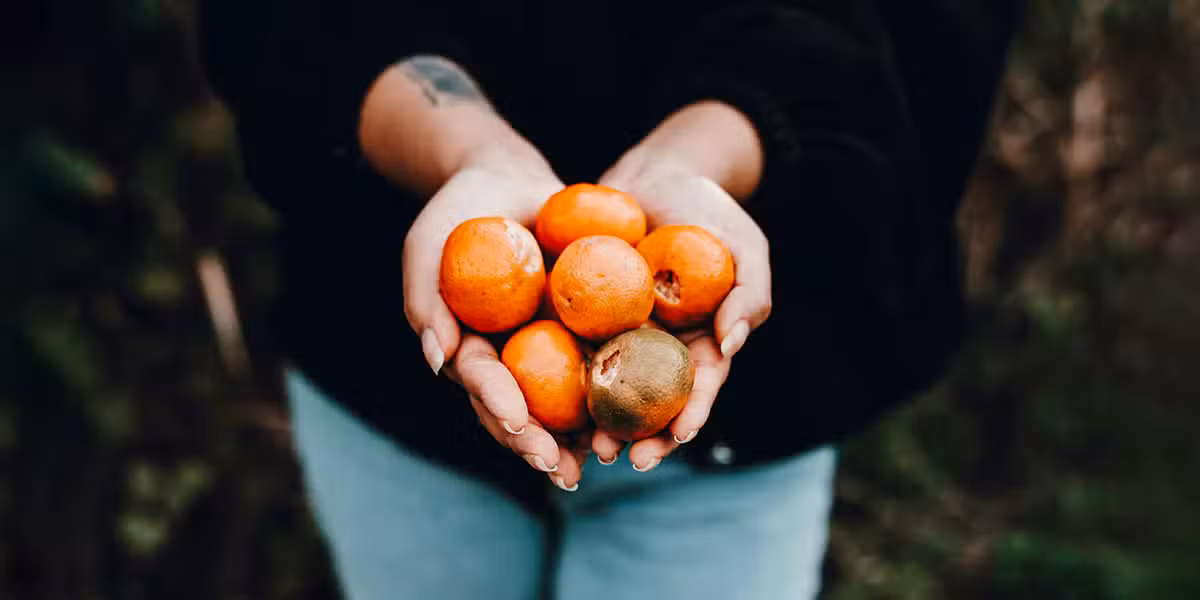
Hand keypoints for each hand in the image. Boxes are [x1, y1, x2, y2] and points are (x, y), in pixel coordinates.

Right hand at [402, 158, 588, 489]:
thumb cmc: (458, 212)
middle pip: (524, 408)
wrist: (506, 178)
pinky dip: (618, 388)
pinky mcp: (585, 326)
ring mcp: (548, 345)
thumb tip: (436, 361)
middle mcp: (510, 356)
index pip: (483, 382)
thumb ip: (427, 301)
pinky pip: (603, 360)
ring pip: (564, 400)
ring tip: (602, 460)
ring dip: (581, 435)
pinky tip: (641, 414)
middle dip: (540, 444)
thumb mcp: (428, 246)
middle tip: (560, 470)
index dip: (498, 404)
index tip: (518, 421)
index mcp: (470, 348)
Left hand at [591, 165, 771, 470]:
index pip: (698, 389)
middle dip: (638, 437)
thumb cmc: (709, 209)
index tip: (676, 438)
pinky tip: (543, 400)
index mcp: (701, 343)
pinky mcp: (585, 317)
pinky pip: (572, 350)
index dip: (690, 416)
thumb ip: (748, 294)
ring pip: (609, 389)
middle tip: (617, 457)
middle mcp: (659, 349)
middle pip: (650, 403)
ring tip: (582, 446)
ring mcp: (621, 334)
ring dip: (598, 421)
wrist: (656, 175)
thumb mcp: (745, 246)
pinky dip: (561, 377)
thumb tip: (731, 345)